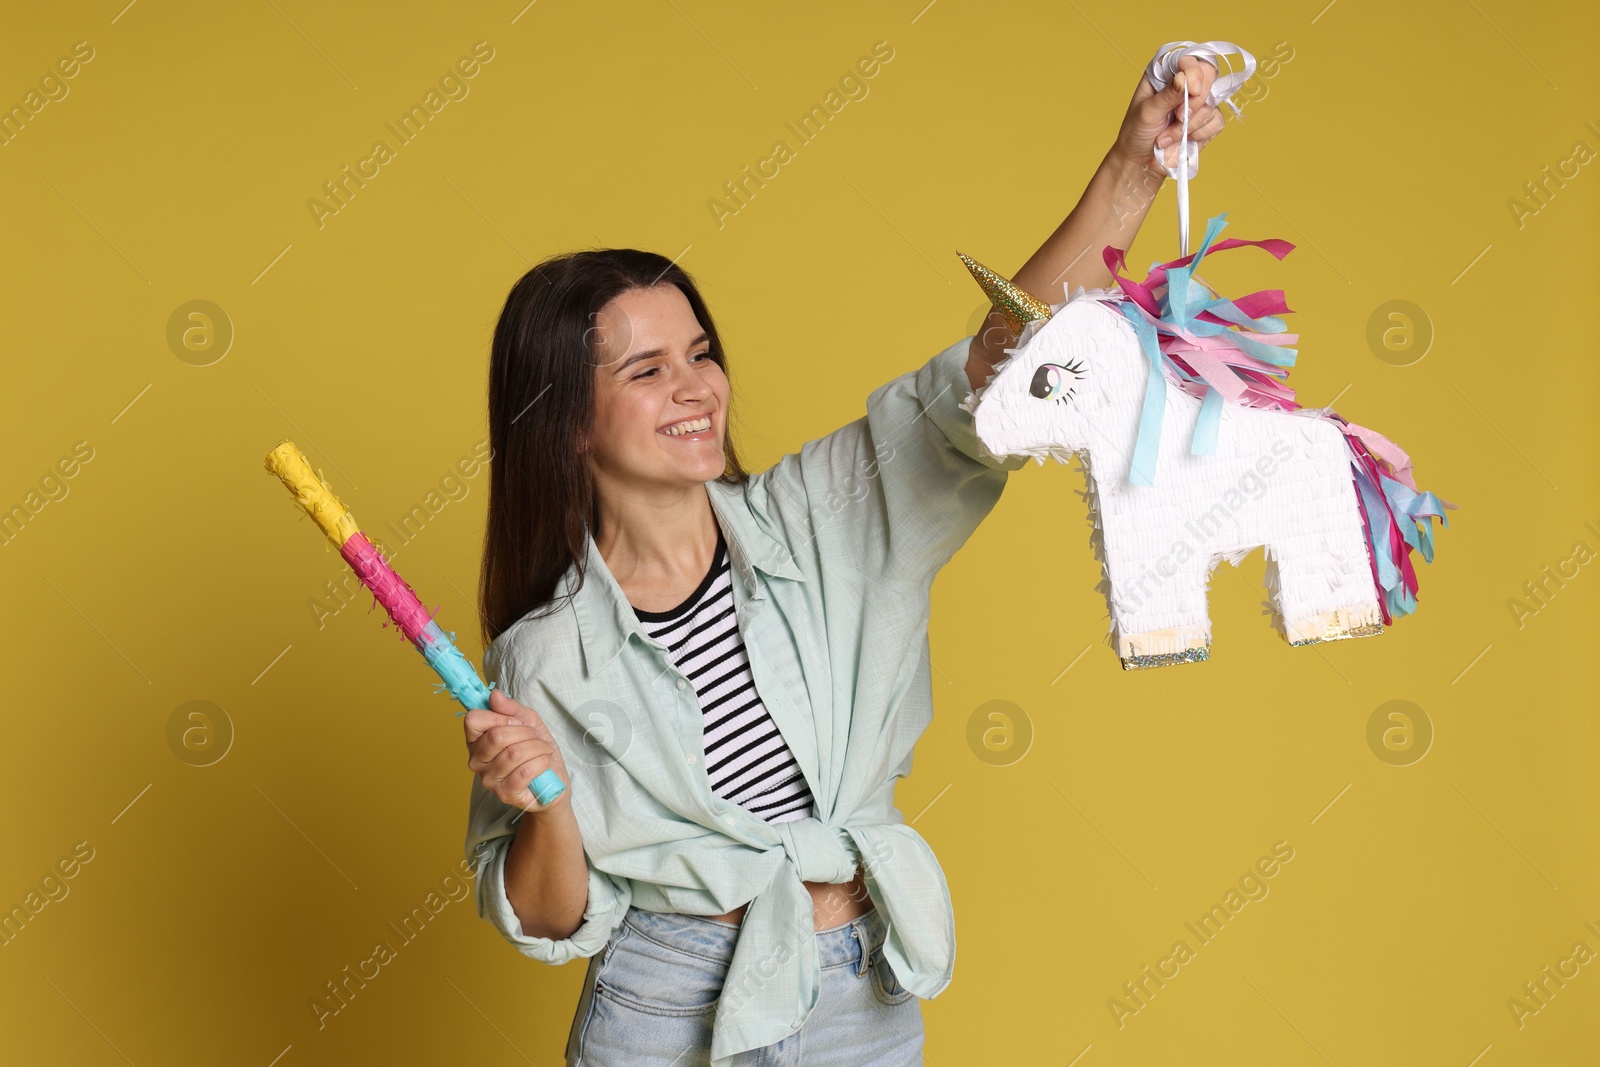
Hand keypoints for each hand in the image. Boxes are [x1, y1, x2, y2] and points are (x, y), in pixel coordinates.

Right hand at [464, 688, 572, 814]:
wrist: (553, 780)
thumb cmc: (537, 749)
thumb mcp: (528, 721)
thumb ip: (511, 708)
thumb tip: (494, 695)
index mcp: (477, 741)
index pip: (473, 720)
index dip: (498, 717)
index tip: (516, 722)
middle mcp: (477, 761)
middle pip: (496, 736)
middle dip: (525, 732)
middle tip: (535, 737)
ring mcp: (489, 780)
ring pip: (514, 753)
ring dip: (538, 747)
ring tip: (544, 750)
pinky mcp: (505, 794)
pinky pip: (524, 772)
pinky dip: (542, 762)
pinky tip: (545, 762)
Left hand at [1113, 55, 1224, 180]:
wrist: (1140, 162)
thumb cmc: (1137, 132)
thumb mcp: (1147, 112)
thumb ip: (1167, 95)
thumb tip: (1184, 78)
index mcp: (1166, 73)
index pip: (1190, 59)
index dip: (1195, 71)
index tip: (1192, 90)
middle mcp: (1184, 83)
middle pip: (1208, 75)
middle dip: (1195, 102)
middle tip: (1177, 117)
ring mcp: (1198, 102)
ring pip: (1211, 104)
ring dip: (1189, 126)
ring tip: (1167, 137)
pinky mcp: (1206, 121)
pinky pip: (1216, 122)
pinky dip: (1199, 134)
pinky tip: (1182, 141)